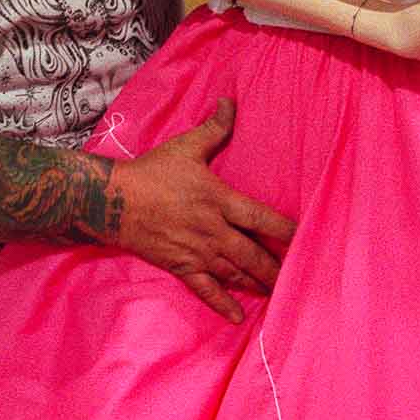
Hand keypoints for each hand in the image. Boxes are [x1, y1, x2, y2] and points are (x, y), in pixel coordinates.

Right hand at [105, 98, 294, 322]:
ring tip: (280, 294)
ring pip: (235, 273)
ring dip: (258, 284)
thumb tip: (230, 102)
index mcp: (219, 200)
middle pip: (253, 254)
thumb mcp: (185, 147)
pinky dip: (223, 304)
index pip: (261, 219)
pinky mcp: (180, 266)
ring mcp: (197, 252)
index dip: (286, 230)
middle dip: (277, 268)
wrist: (113, 200)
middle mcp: (213, 231)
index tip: (306, 239)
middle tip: (300, 279)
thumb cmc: (152, 171)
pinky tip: (239, 317)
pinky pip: (205, 290)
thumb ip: (214, 128)